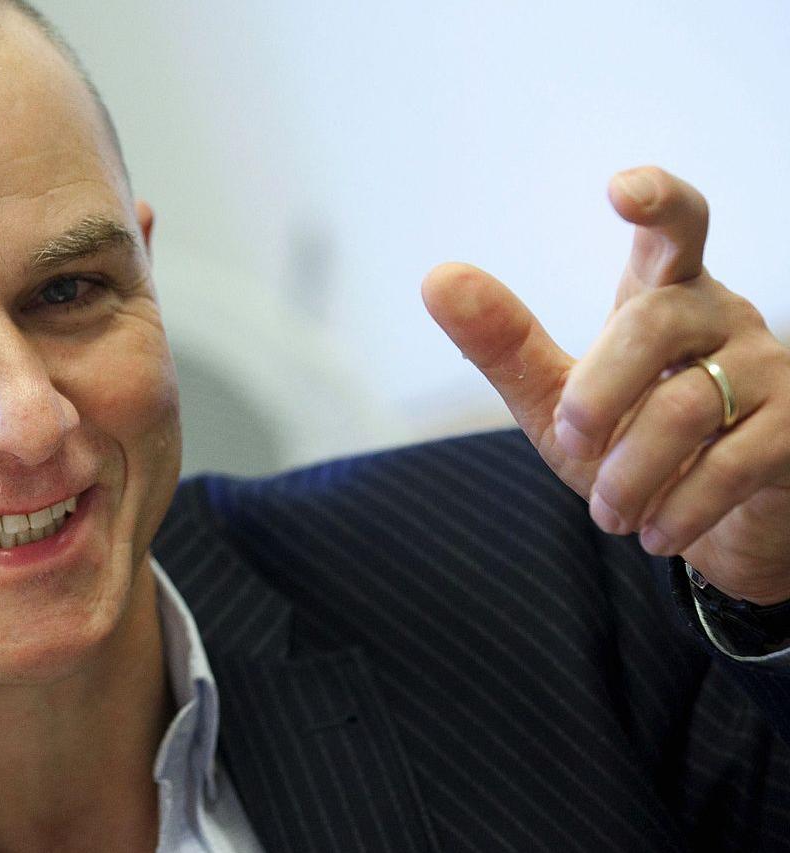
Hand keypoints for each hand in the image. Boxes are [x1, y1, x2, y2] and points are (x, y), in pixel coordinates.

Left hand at [423, 166, 789, 604]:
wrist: (717, 520)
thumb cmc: (635, 440)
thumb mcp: (559, 399)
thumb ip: (506, 345)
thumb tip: (436, 278)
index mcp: (665, 293)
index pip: (676, 227)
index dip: (658, 201)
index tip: (622, 192)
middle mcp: (722, 316)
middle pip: (655, 323)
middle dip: (597, 392)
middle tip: (571, 442)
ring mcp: (771, 368)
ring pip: (689, 403)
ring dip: (630, 472)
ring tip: (608, 514)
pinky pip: (734, 463)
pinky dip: (680, 507)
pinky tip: (655, 531)